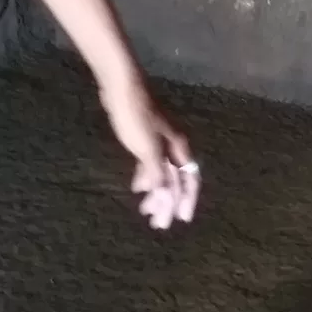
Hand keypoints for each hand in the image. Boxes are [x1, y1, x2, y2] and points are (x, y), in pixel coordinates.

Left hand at [97, 68, 199, 230]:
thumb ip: (157, 174)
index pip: (189, 179)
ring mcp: (159, 142)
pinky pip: (151, 166)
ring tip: (146, 210)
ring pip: (162, 173)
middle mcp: (173, 147)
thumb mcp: (147, 148)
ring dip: (157, 192)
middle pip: (175, 180)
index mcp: (178, 148)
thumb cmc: (136, 117)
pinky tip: (137, 187)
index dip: (186, 200)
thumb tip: (166, 198)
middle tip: (158, 223)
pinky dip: (147, 179)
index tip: (181, 219)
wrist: (122, 88)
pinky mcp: (145, 139)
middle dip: (169, 202)